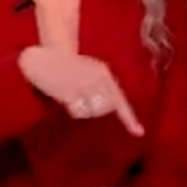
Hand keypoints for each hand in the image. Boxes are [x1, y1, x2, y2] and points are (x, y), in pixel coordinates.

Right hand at [18, 46, 144, 135]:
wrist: (47, 53)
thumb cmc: (69, 65)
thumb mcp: (90, 69)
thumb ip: (101, 87)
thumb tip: (109, 109)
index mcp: (104, 74)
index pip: (120, 99)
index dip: (129, 119)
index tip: (139, 133)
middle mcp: (97, 79)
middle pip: (107, 108)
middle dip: (98, 110)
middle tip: (83, 101)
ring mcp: (84, 86)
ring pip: (93, 112)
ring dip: (84, 110)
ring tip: (73, 98)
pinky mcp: (69, 92)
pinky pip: (78, 111)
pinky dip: (74, 109)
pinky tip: (66, 99)